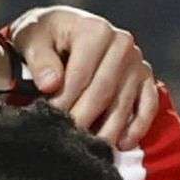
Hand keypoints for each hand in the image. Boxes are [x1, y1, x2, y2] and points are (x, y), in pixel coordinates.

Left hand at [6, 5, 167, 146]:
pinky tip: (122, 145)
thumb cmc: (44, 36)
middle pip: (103, 92)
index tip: (49, 121)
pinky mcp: (145, 77)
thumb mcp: (31, 38)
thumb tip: (50, 84)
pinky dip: (136, 127)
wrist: (63, 30)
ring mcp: (136, 62)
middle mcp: (122, 43)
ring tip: (88, 150)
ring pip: (123, 104)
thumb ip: (39, 59)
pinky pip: (148, 106)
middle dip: (83, 120)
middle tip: (66, 142)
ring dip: (107, 131)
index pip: (81, 75)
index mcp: (95, 31)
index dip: (63, 102)